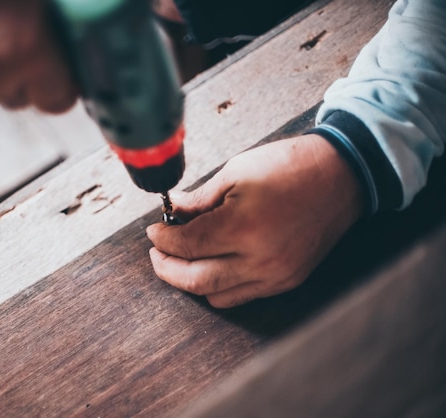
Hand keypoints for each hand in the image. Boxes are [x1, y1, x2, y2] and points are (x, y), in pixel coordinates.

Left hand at [146, 134, 364, 307]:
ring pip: (217, 296)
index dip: (163, 239)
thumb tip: (173, 213)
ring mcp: (276, 275)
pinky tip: (213, 265)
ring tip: (182, 259)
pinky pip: (243, 295)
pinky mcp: (288, 281)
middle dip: (167, 269)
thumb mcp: (236, 172)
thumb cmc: (289, 167)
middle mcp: (259, 259)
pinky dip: (220, 286)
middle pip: (195, 281)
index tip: (155, 230)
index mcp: (242, 227)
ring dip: (192, 281)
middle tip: (157, 253)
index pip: (186, 245)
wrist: (342, 176)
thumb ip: (200, 200)